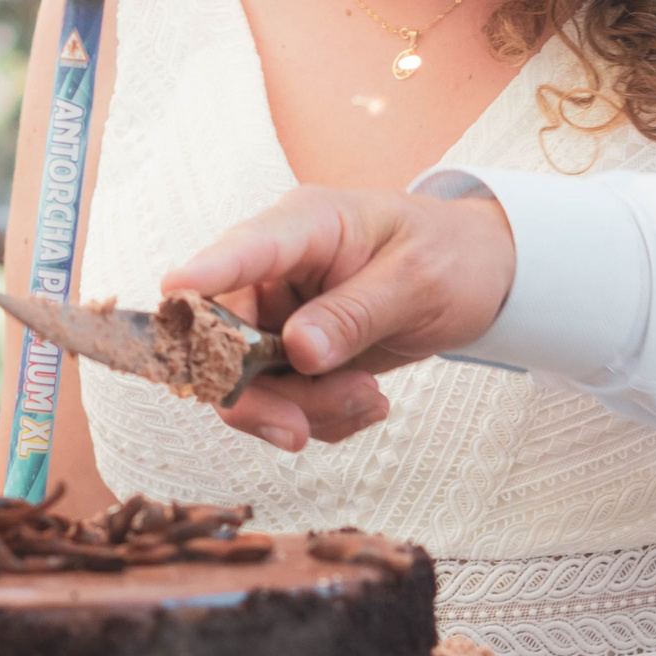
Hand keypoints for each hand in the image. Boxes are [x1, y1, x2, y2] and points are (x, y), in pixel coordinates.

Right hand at [162, 187, 515, 450]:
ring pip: (248, 385)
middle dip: (261, 395)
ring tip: (371, 402)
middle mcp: (276, 269)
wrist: (482, 276)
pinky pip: (282, 403)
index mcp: (304, 225)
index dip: (203, 276)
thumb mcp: (418, 280)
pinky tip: (369, 405)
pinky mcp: (293, 355)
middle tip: (304, 429)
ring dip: (304, 411)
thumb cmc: (451, 255)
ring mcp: (280, 314)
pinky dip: (321, 419)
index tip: (172, 298)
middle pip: (223, 339)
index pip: (242, 249)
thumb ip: (356, 313)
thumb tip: (298, 350)